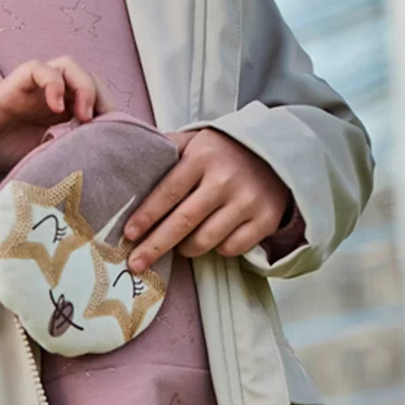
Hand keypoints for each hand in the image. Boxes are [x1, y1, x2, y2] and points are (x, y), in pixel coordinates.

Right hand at [0, 57, 114, 172]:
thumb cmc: (8, 151)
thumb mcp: (49, 157)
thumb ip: (72, 153)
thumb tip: (101, 167)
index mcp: (68, 109)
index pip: (99, 100)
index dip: (111, 114)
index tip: (117, 138)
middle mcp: (57, 92)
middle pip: (91, 80)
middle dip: (102, 100)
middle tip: (102, 127)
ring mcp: (39, 84)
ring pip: (71, 67)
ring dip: (83, 88)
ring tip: (83, 116)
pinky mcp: (21, 78)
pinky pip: (42, 69)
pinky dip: (53, 84)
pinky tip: (55, 108)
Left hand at [123, 128, 291, 271]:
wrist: (276, 152)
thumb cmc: (224, 152)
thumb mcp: (195, 141)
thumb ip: (166, 150)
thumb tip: (127, 163)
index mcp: (202, 157)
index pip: (168, 191)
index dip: (146, 215)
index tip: (128, 234)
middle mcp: (225, 179)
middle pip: (183, 221)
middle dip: (155, 246)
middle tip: (135, 263)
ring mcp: (247, 201)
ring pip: (206, 241)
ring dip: (186, 249)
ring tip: (179, 245)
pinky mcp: (266, 219)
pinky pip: (231, 248)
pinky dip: (218, 249)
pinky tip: (214, 237)